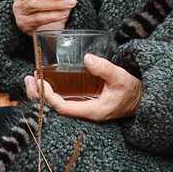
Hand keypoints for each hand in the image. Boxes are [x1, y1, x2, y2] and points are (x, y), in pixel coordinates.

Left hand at [24, 55, 141, 120]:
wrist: (143, 100)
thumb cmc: (132, 90)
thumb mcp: (120, 77)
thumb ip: (105, 68)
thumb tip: (88, 58)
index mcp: (93, 111)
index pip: (63, 108)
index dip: (49, 97)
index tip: (41, 82)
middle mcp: (86, 113)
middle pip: (55, 109)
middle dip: (39, 95)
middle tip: (29, 78)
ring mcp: (84, 109)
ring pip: (57, 106)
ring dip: (43, 94)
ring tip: (32, 79)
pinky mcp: (85, 104)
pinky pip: (63, 101)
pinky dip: (52, 93)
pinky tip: (46, 83)